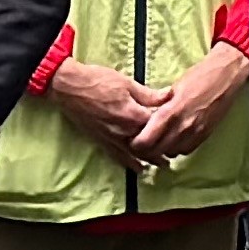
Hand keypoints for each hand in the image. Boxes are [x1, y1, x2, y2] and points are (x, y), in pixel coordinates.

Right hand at [47, 56, 168, 163]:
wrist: (69, 86)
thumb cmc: (98, 80)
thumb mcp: (127, 83)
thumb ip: (149, 94)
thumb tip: (170, 96)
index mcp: (132, 115)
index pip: (157, 126)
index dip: (169, 128)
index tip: (179, 129)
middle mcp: (123, 131)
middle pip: (148, 144)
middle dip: (163, 149)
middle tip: (176, 154)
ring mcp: (111, 137)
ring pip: (135, 154)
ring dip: (150, 160)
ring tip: (163, 166)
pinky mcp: (100, 140)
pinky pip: (117, 156)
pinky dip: (128, 163)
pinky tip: (138, 169)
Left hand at [132, 45, 248, 165]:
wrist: (227, 77)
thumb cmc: (198, 76)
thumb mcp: (173, 89)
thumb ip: (159, 107)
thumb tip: (146, 120)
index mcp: (170, 113)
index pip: (145, 141)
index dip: (135, 143)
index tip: (132, 137)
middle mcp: (182, 127)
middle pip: (155, 152)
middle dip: (146, 149)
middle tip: (142, 141)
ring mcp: (195, 133)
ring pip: (170, 153)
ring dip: (162, 149)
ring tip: (159, 139)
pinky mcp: (205, 135)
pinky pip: (185, 150)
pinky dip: (177, 147)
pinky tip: (175, 137)